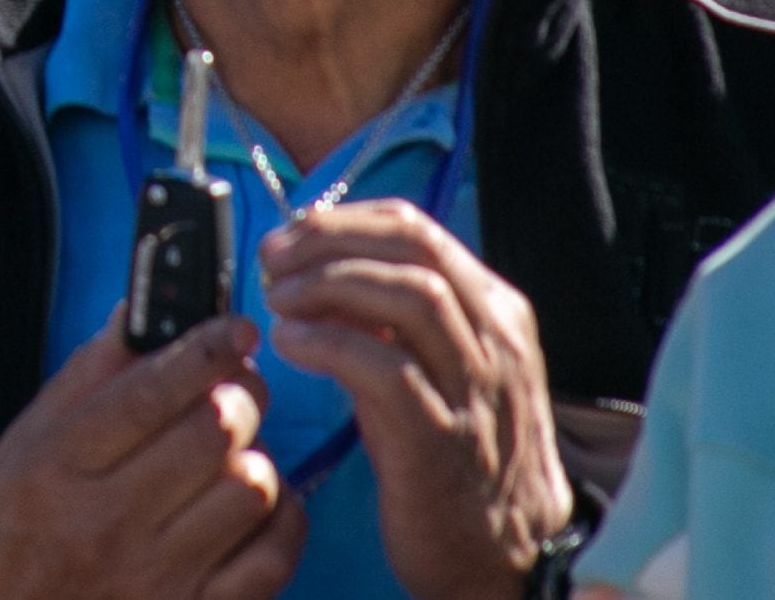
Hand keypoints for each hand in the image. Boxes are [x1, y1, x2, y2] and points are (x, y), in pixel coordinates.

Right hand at [0, 310, 305, 599]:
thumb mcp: (24, 443)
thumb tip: (139, 314)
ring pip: (251, 488)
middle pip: (213, 431)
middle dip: (239, 394)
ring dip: (255, 456)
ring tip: (232, 453)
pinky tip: (255, 503)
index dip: (205, 347)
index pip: (150, 390)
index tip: (233, 328)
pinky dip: (281, 518)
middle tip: (235, 388)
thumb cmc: (11, 531)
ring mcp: (155, 574)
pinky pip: (272, 556)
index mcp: (58, 464)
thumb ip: (86, 378)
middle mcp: (106, 519)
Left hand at [264, 201, 571, 599]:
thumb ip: (388, 314)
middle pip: (414, 249)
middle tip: (273, 258)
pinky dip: (330, 344)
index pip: (416, 228)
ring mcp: (477, 390)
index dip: (341, 222)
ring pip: (412, 298)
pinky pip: (387, 370)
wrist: (501, 553)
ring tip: (277, 298)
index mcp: (495, 311)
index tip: (290, 235)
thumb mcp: (431, 365)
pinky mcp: (444, 440)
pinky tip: (290, 344)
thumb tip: (317, 264)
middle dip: (330, 241)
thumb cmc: (450, 453)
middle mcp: (496, 341)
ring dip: (328, 284)